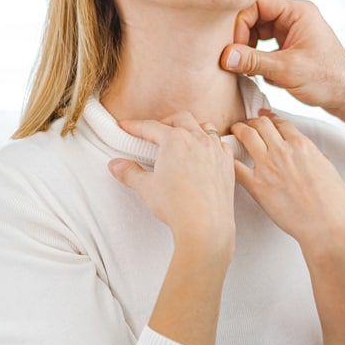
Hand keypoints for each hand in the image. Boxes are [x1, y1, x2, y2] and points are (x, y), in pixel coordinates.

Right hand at [109, 113, 236, 256]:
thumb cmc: (177, 206)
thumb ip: (129, 172)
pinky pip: (221, 144)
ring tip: (181, 139)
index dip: (135, 126)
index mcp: (176, 140)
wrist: (205, 225)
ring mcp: (216, 150)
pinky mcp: (228, 163)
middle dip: (164, 122)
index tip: (126, 126)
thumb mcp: (145, 187)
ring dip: (191, 128)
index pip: (151, 127)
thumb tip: (116, 165)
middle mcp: (198, 139)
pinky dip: (211, 143)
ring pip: (204, 127)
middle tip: (153, 132)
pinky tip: (204, 152)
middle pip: (180, 119)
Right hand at [219, 0, 344, 150]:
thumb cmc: (329, 79)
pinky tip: (256, 72)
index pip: (257, 3)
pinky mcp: (290, 47)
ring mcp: (292, 32)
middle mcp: (294, 17)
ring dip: (247, 48)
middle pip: (254, 16)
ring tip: (244, 67)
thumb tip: (225, 56)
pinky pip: (264, 45)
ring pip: (257, 32)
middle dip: (241, 37)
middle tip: (233, 59)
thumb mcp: (287, 70)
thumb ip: (254, 61)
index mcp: (298, 11)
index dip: (240, 23)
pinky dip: (256, 57)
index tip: (235, 48)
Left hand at [230, 112, 344, 249]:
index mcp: (303, 145)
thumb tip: (319, 155)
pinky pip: (234, 165)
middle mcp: (283, 151)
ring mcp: (268, 167)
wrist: (328, 226)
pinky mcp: (256, 186)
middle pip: (261, 124)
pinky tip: (226, 159)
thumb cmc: (335, 203)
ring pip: (246, 135)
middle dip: (252, 122)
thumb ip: (319, 159)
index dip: (271, 119)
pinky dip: (228, 158)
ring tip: (233, 133)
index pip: (281, 123)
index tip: (265, 120)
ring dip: (238, 131)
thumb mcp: (331, 172)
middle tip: (246, 125)